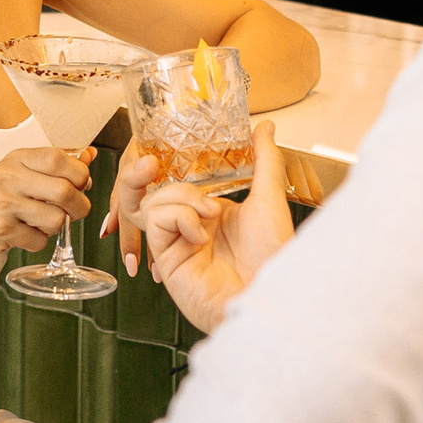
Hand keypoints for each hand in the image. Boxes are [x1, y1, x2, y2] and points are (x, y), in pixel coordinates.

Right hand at [0, 145, 92, 279]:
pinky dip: (37, 242)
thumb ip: (52, 166)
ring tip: (40, 224)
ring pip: (56, 219)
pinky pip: (39, 241)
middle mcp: (8, 177)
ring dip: (55, 227)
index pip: (59, 158)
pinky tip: (23, 235)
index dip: (80, 173)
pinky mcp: (1, 231)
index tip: (82, 184)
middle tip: (75, 211)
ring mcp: (3, 204)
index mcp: (16, 159)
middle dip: (79, 206)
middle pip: (65, 191)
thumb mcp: (17, 174)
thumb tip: (89, 155)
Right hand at [115, 121, 294, 327]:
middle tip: (160, 164)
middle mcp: (192, 225)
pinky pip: (155, 221)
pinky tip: (201, 233)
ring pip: (153, 200)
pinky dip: (178, 217)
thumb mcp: (270, 197)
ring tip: (208, 212)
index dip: (168, 162)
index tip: (175, 144)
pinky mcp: (167, 257)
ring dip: (180, 196)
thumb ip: (265, 159)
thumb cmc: (273, 256)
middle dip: (148, 170)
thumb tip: (265, 128)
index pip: (179, 178)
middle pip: (156, 187)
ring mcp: (177, 241)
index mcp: (213, 212)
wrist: (268, 294)